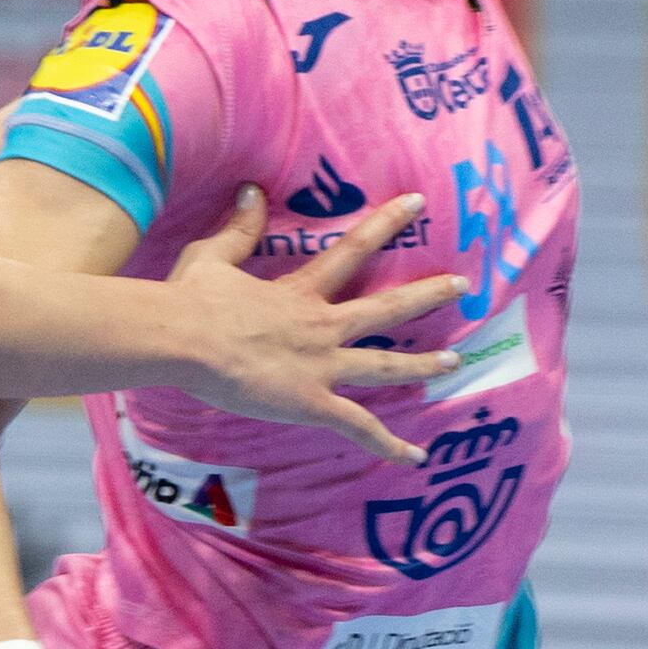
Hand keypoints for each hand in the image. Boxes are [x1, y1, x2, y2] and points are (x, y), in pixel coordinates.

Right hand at [160, 187, 463, 462]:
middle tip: (464, 286)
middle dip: (428, 295)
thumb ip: (240, 228)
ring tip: (455, 363)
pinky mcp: (312, 403)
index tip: (417, 203)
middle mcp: (323, 327)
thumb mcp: (213, 256)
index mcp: (301, 293)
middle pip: (387, 309)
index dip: (387, 223)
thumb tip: (251, 190)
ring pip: (385, 367)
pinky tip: (416, 458)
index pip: (354, 250)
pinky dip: (389, 445)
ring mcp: (322, 366)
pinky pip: (359, 428)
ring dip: (423, 365)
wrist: (183, 339)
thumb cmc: (191, 300)